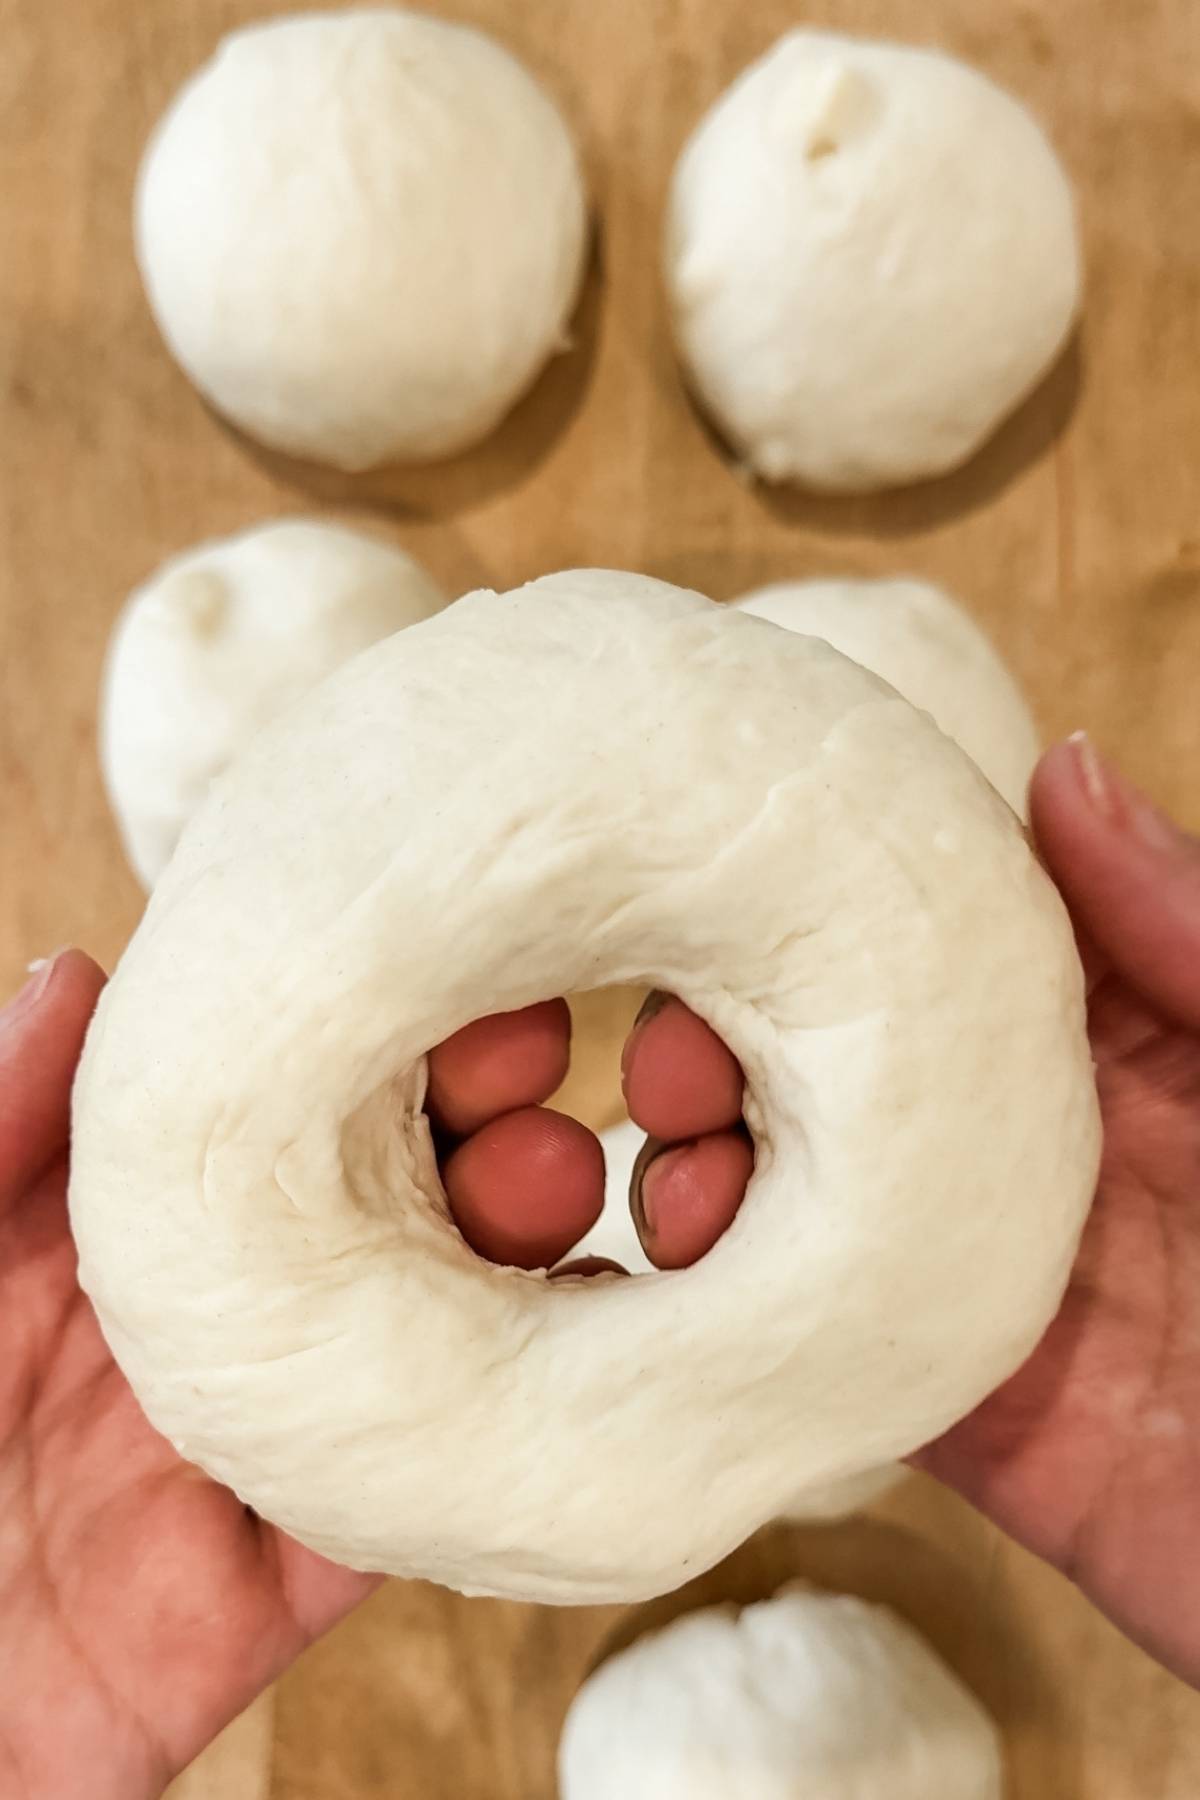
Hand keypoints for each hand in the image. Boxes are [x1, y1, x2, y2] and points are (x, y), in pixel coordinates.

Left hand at [0, 963, 601, 1795]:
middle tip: (537, 1080)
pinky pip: (396, 1521)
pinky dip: (486, 1450)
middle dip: (465, 1136)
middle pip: (362, 1219)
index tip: (448, 982)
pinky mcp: (263, 1595)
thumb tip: (79, 968)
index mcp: (101, 1247)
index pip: (263, 1120)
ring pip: (410, 1348)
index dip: (362, 1043)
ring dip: (503, 1268)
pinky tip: (564, 1372)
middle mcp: (191, 1336)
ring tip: (558, 1190)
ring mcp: (236, 1460)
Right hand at [462, 735, 1198, 1686]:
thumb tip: (1059, 764)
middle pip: (850, 1080)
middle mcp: (1046, 1156)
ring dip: (722, 1188)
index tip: (719, 901)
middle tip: (665, 1065)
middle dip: (736, 1054)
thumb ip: (1192, 933)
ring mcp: (1007, 1289)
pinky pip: (845, 1367)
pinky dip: (753, 1326)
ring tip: (672, 1182)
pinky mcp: (991, 1429)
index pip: (944, 951)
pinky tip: (695, 1287)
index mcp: (1129, 1051)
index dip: (824, 918)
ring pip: (820, 1216)